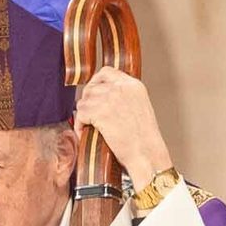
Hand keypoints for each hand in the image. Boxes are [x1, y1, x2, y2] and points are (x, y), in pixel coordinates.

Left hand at [72, 66, 172, 191]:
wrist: (146, 153)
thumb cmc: (144, 138)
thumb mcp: (139, 107)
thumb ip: (124, 98)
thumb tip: (103, 98)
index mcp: (133, 85)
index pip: (106, 72)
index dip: (95, 83)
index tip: (92, 95)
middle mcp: (122, 88)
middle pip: (92, 87)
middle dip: (87, 102)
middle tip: (87, 116)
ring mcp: (111, 99)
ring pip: (83, 101)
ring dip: (82, 115)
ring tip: (87, 127)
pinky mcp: (101, 112)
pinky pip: (80, 114)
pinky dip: (79, 125)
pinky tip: (84, 133)